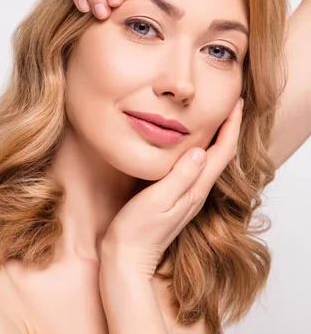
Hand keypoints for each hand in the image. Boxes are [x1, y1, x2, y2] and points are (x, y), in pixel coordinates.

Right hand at [101, 98, 244, 278]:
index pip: (221, 153)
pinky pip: (195, 171)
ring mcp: (187, 198)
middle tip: (229, 105)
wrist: (127, 258)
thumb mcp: (157, 200)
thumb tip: (199, 150)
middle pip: (221, 156)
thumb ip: (179, 177)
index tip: (235, 103)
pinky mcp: (175, 200)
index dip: (231, 126)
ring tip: (214, 120)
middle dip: (229, 129)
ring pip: (209, 163)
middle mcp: (196, 194)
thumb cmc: (136, 231)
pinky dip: (199, 152)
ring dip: (216, 140)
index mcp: (194, 190)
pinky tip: (190, 147)